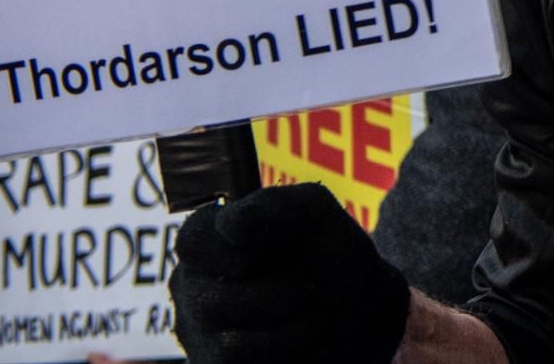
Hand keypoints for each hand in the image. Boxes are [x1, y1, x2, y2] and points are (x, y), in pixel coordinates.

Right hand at [171, 184, 412, 363]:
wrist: (362, 310)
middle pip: (206, 298)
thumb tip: (229, 224)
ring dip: (286, 323)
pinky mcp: (215, 362)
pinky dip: (282, 346)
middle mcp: (198, 285)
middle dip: (272, 295)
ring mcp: (202, 330)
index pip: (192, 239)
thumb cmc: (331, 255)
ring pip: (226, 339)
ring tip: (310, 307)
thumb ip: (275, 205)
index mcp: (214, 240)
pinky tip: (303, 334)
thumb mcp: (316, 214)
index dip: (217, 249)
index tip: (249, 261)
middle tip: (308, 286)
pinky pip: (237, 360)